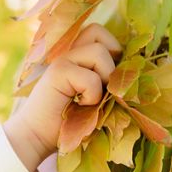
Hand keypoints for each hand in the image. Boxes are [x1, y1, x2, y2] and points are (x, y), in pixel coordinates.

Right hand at [3, 23, 121, 171]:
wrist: (39, 138)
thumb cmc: (71, 122)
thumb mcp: (97, 97)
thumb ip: (109, 80)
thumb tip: (133, 70)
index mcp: (76, 55)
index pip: (100, 34)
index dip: (114, 51)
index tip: (110, 80)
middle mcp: (68, 52)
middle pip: (99, 33)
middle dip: (111, 59)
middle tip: (105, 86)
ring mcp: (61, 60)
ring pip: (99, 52)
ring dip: (104, 79)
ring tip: (92, 99)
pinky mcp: (58, 73)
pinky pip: (91, 78)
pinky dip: (93, 96)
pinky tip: (80, 106)